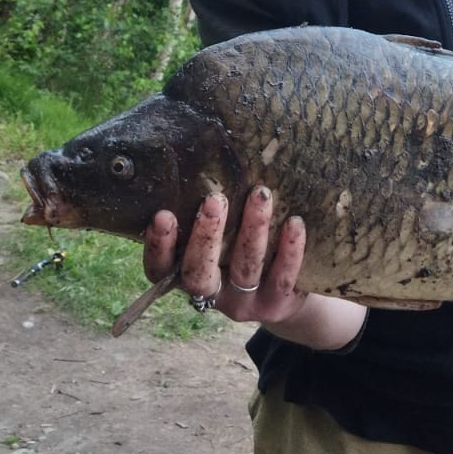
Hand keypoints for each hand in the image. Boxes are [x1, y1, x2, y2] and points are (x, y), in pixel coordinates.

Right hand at [143, 187, 365, 349]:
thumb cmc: (238, 246)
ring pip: (244, 269)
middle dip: (205, 236)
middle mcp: (211, 293)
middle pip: (198, 272)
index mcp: (183, 275)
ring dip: (252, 230)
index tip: (163, 214)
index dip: (158, 245)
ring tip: (260, 195)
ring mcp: (243, 303)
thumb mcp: (218, 234)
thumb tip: (199, 148)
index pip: (159, 268)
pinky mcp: (276, 305)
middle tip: (214, 199)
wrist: (284, 294)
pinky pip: (282, 278)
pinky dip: (289, 250)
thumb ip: (204, 208)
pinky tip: (294, 222)